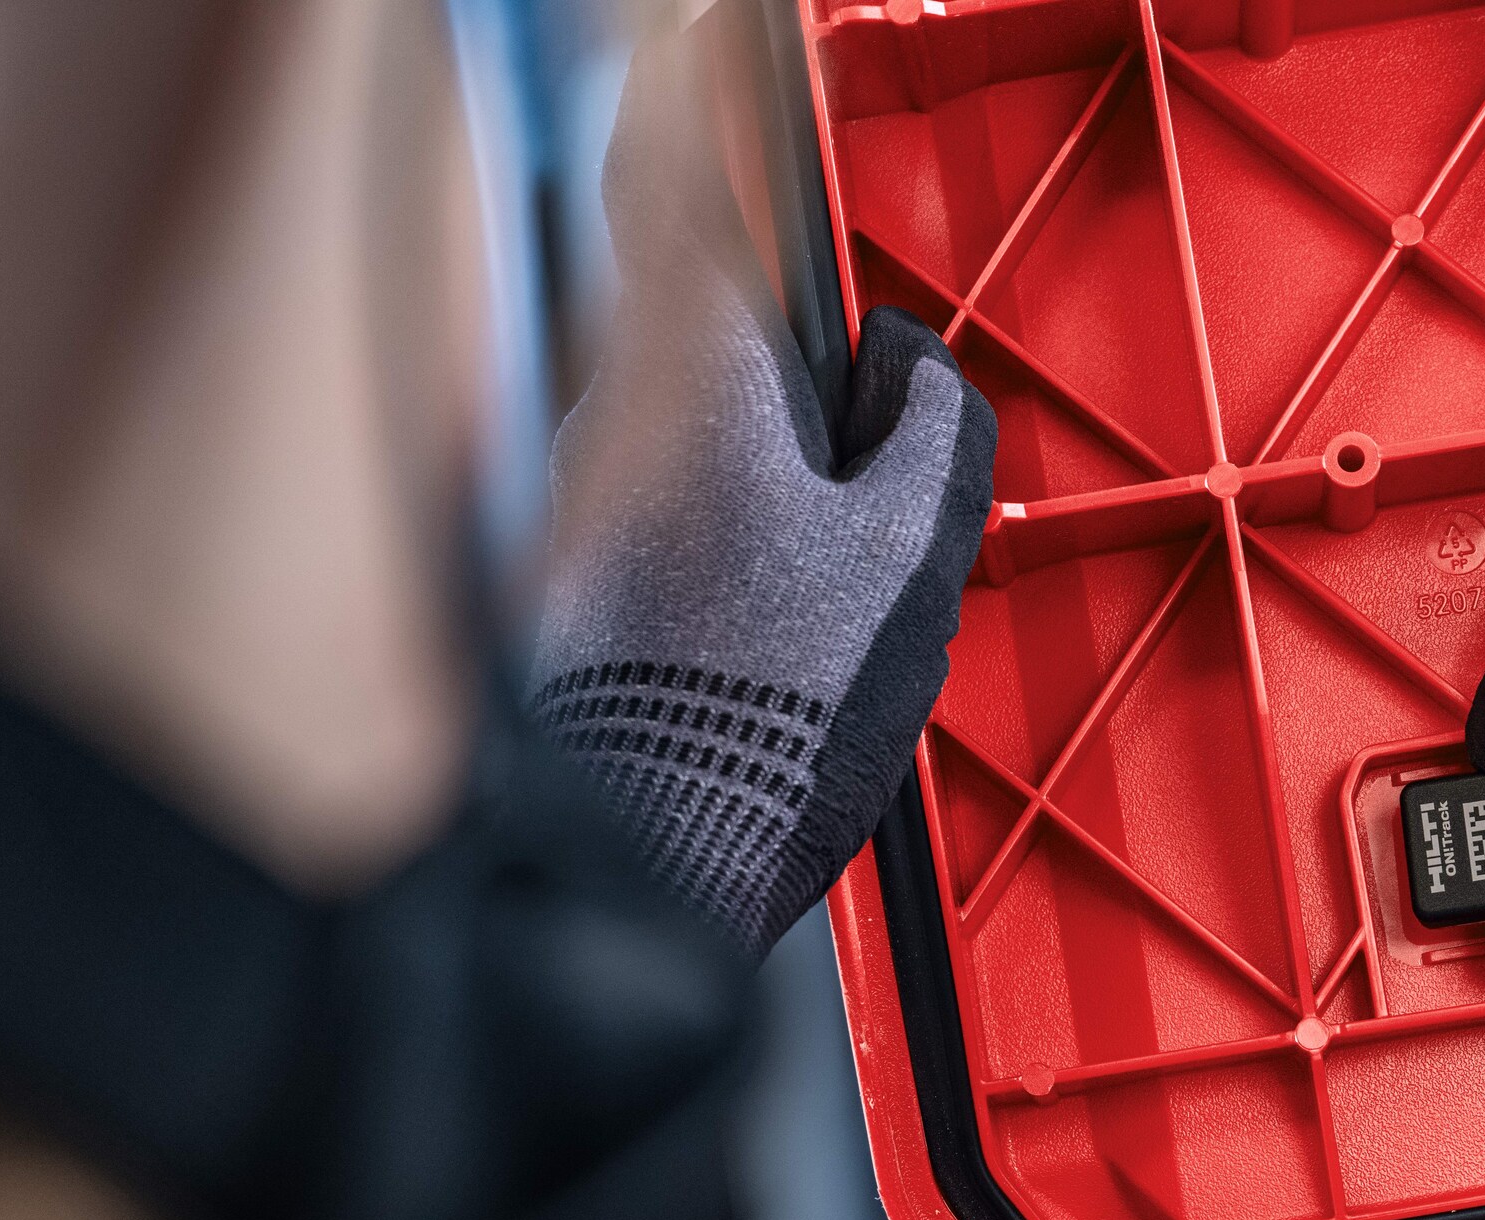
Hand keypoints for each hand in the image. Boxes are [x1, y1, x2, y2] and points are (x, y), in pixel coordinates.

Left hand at [531, 29, 994, 960]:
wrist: (648, 873)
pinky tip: (757, 627)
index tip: (702, 39)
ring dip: (738, 447)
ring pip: (660, 417)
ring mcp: (564, 505)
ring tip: (816, 567)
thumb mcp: (911, 563)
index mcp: (691, 382)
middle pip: (678, 312)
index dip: (685, 87)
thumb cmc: (773, 722)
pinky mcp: (553, 583)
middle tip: (850, 418)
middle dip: (766, 340)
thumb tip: (910, 371)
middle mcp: (600, 422)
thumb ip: (931, 429)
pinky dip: (701, 523)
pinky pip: (639, 502)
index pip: (666, 177)